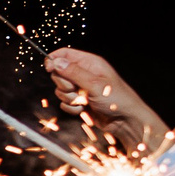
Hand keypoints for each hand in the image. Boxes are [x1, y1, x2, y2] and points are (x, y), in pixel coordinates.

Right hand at [43, 49, 171, 154]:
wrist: (125, 121)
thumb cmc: (118, 99)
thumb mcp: (94, 83)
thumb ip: (73, 72)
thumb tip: (56, 62)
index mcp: (90, 63)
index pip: (65, 54)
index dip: (54, 60)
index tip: (49, 69)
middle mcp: (84, 74)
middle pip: (59, 74)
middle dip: (64, 85)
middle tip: (78, 89)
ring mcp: (81, 88)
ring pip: (60, 90)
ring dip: (70, 98)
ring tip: (86, 101)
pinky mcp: (79, 102)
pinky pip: (64, 103)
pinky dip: (72, 108)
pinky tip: (85, 109)